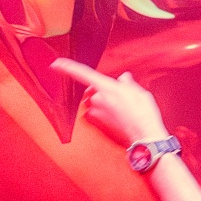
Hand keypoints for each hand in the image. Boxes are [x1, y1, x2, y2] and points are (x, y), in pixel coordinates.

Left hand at [53, 58, 167, 149]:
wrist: (144, 137)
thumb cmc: (143, 115)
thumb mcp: (140, 92)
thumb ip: (127, 83)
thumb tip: (124, 79)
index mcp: (106, 87)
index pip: (82, 73)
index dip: (67, 67)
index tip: (56, 64)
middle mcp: (96, 99)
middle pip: (92, 90)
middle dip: (101, 91)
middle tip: (119, 98)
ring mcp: (94, 113)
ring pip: (94, 103)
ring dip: (103, 104)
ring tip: (121, 111)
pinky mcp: (95, 124)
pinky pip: (95, 115)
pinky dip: (103, 115)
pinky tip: (117, 119)